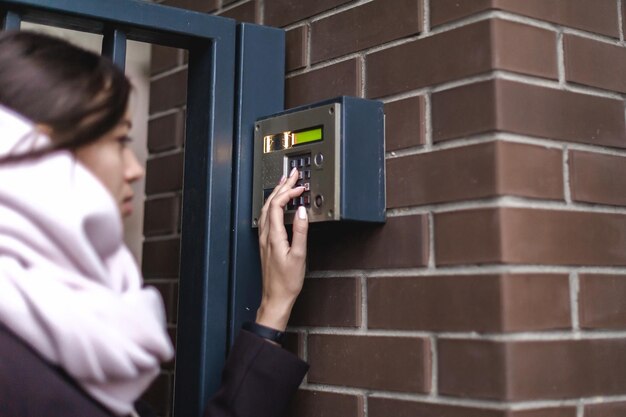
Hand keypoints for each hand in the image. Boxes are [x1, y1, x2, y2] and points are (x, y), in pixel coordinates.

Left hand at [256, 167, 308, 331]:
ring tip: (285, 183)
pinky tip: (279, 205)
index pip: (277, 205)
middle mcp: (265, 234)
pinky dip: (274, 205)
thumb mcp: (299, 255)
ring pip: (266, 209)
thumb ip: (300, 231)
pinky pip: (267, 216)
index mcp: (273, 235)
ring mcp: (263, 238)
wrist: (276, 297)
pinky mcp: (265, 242)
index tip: (300, 187)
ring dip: (276, 194)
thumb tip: (302, 211)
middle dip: (282, 186)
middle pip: (270, 203)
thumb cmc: (287, 281)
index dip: (288, 192)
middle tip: (292, 174)